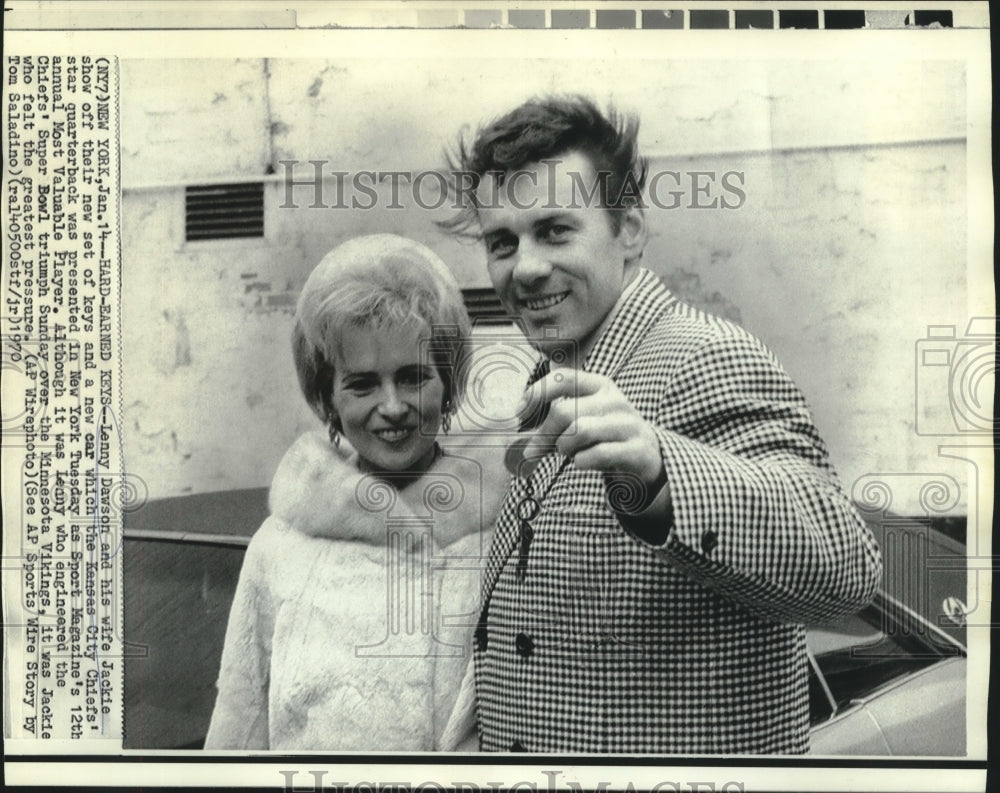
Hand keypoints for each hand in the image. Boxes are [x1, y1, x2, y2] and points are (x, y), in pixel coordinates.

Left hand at [518, 370, 664, 488]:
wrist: (647, 455)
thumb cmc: (605, 435)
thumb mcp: (584, 418)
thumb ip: (553, 422)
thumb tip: (518, 437)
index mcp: (599, 385)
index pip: (563, 378)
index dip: (536, 393)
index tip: (518, 413)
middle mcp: (614, 400)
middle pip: (564, 412)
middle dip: (544, 435)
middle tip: (534, 450)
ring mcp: (627, 424)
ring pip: (579, 432)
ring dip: (564, 447)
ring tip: (567, 453)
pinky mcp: (635, 449)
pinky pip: (596, 455)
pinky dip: (581, 462)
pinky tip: (583, 462)